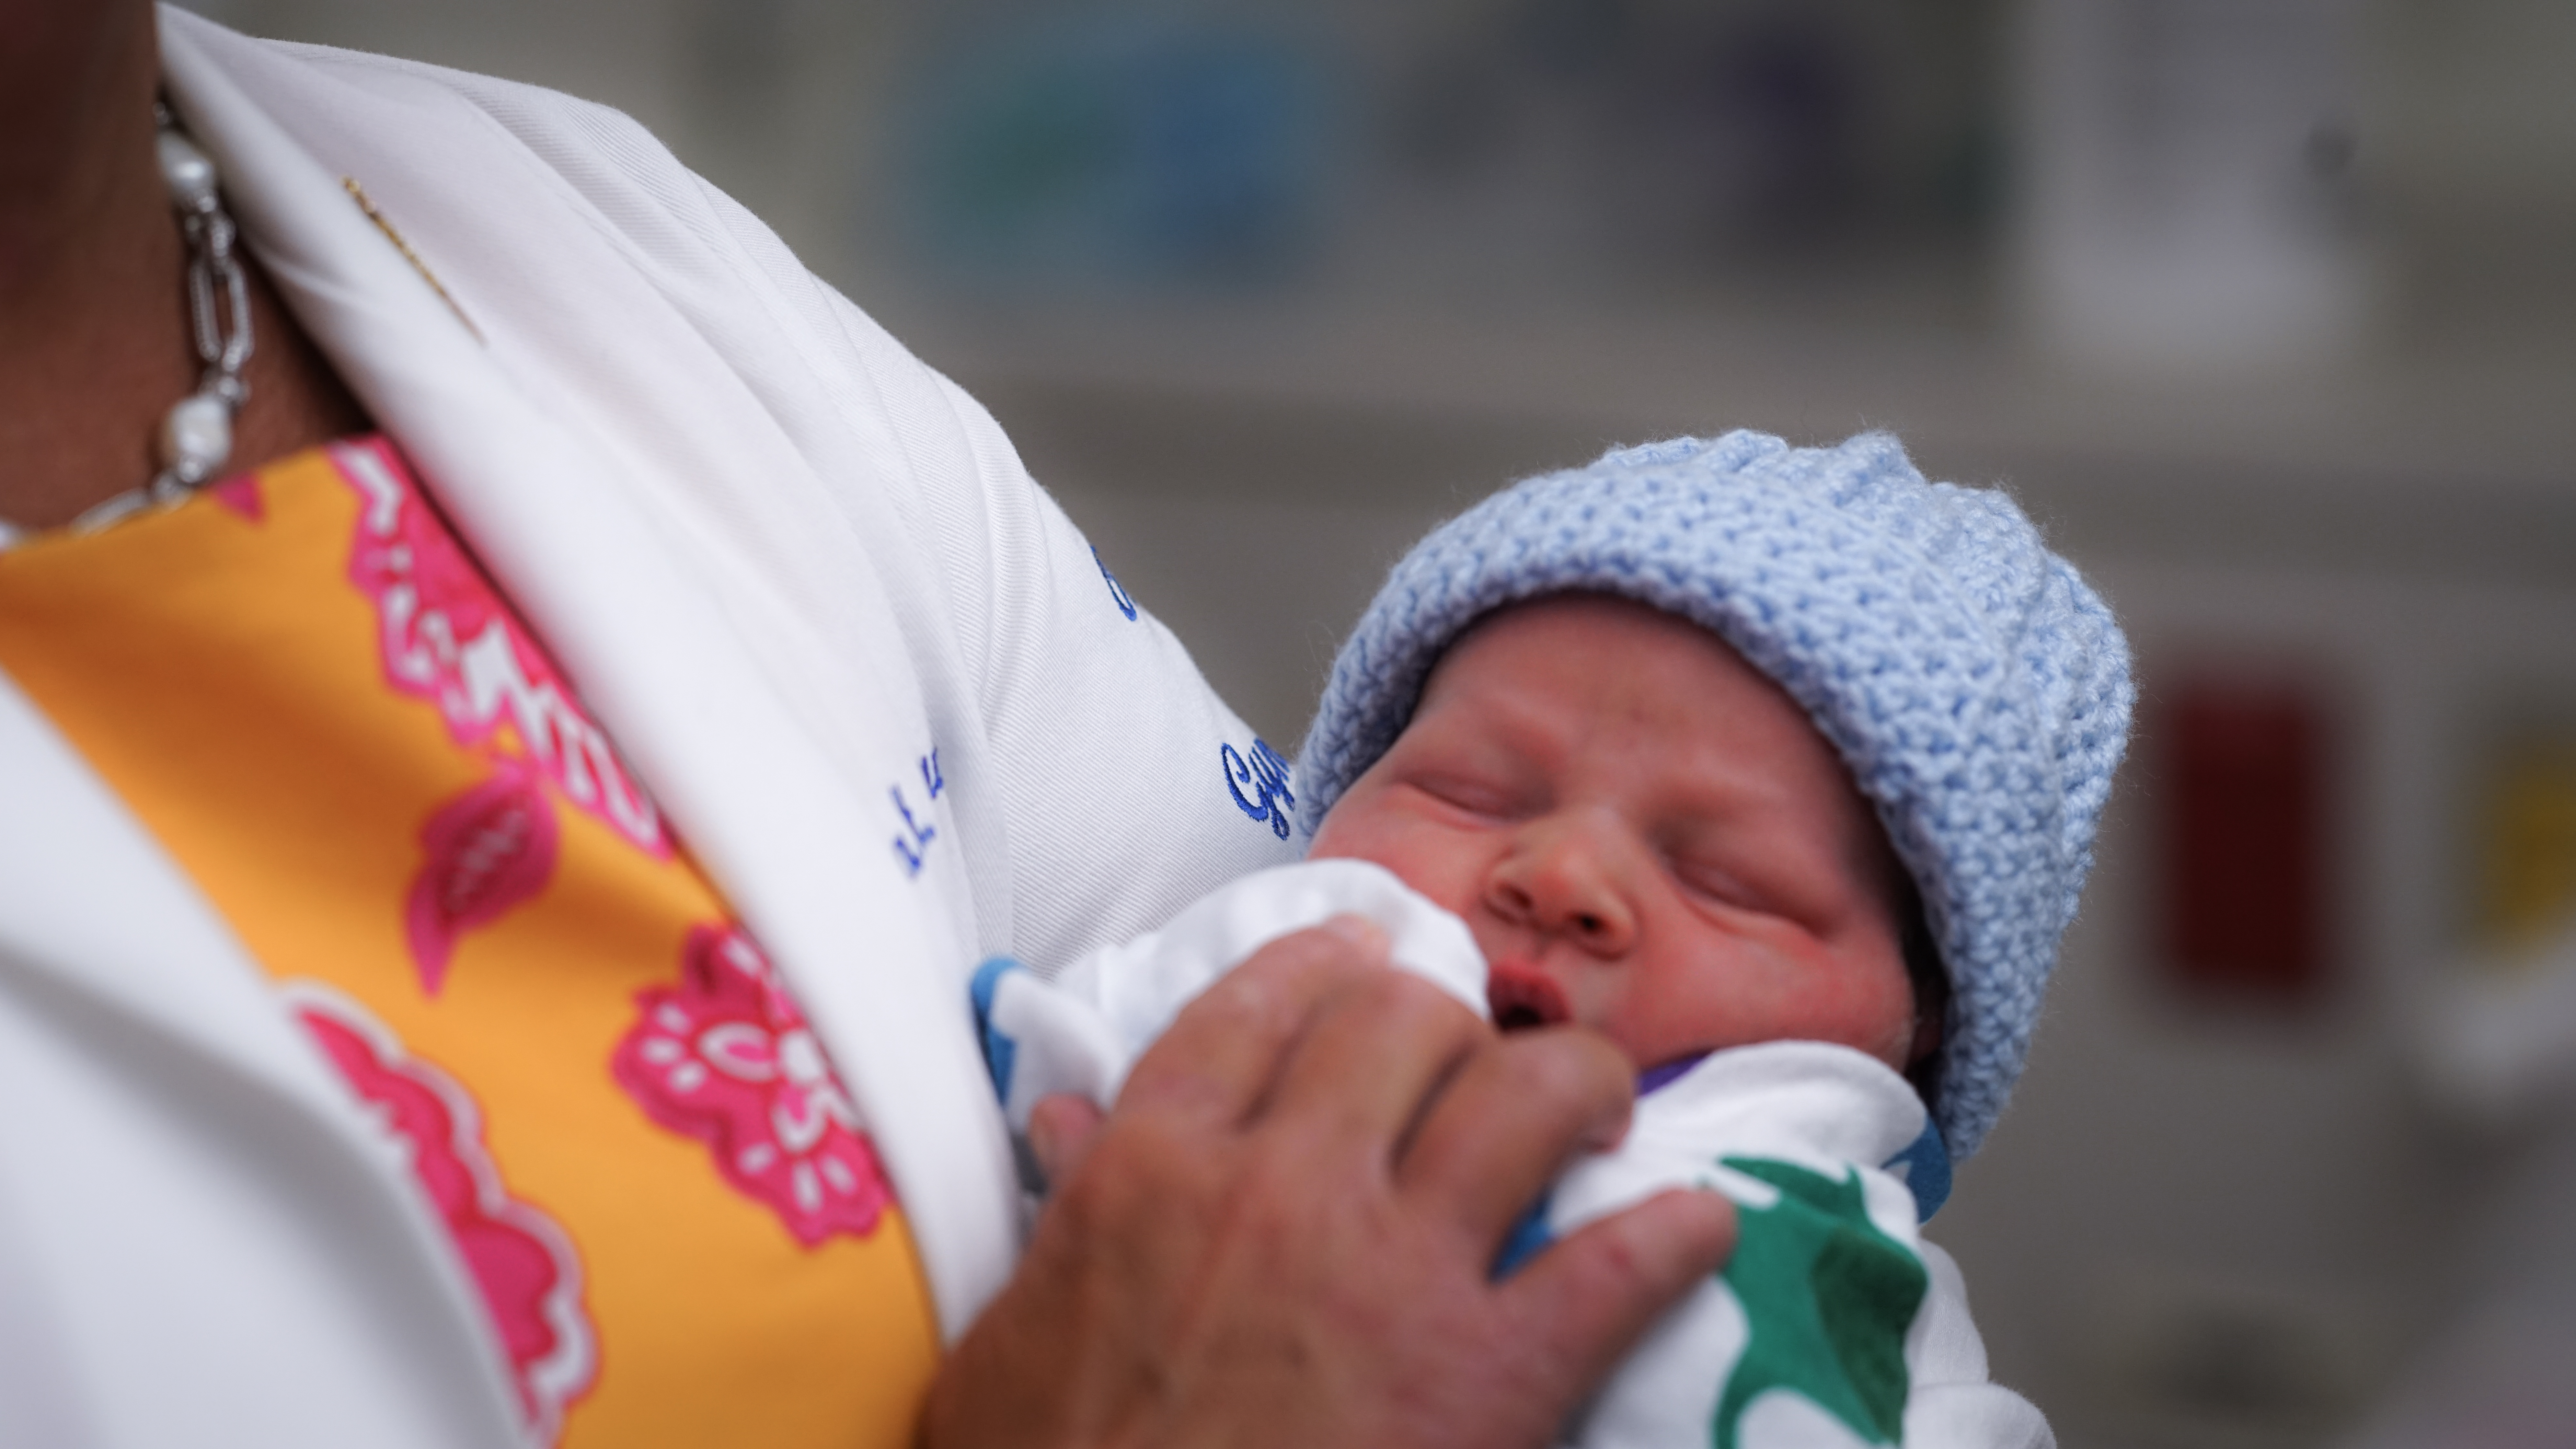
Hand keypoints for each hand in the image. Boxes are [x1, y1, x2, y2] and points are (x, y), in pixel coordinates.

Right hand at [921, 917, 1736, 1448]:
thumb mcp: (1015, 1335)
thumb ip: (1065, 1212)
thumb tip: (1070, 1123)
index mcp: (1157, 1167)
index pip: (1262, 1005)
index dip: (1332, 963)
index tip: (1372, 953)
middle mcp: (1283, 1184)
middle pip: (1404, 1023)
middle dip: (1454, 1020)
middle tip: (1480, 1050)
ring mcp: (1394, 1272)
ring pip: (1524, 1100)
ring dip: (1578, 1083)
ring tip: (1599, 1104)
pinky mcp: (1489, 1376)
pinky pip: (1614, 1269)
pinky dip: (1672, 1238)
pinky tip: (1696, 1227)